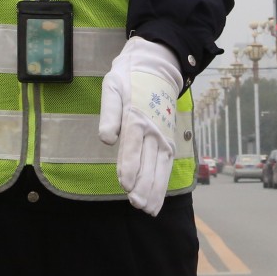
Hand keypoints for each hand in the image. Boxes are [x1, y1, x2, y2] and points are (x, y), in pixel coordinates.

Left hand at [97, 36, 183, 214]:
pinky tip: (157, 200)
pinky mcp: (168, 140)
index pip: (133, 146)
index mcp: (137, 116)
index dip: (130, 166)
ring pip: (161, 167)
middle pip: (149, 161)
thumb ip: (110, 112)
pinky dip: (163, 184)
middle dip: (144, 185)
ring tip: (148, 209)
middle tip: (137, 204)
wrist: (158, 66)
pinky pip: (167, 165)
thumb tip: (107, 139)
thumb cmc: (130, 78)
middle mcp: (153, 129)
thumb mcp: (112, 86)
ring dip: (155, 189)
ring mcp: (163, 136)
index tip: (126, 185)